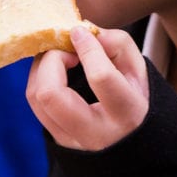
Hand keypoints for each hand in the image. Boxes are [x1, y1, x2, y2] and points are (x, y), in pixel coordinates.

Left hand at [26, 26, 148, 150]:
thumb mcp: (140, 72)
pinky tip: (55, 71)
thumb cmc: (137, 101)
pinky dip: (40, 79)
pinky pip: (36, 105)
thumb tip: (85, 32)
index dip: (87, 48)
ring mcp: (72, 141)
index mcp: (126, 115)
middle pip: (51, 93)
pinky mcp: (57, 140)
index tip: (80, 32)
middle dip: (52, 60)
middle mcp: (96, 134)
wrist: (131, 145)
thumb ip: (118, 45)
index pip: (100, 78)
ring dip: (42, 67)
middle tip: (66, 49)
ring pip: (37, 98)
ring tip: (60, 56)